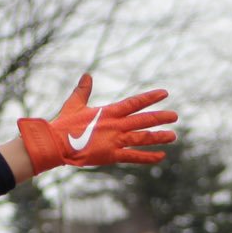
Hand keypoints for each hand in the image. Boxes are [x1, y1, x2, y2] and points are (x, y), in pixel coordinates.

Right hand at [17, 74, 177, 173]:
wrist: (56, 143)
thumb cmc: (63, 124)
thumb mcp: (74, 104)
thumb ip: (83, 90)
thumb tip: (87, 75)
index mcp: (108, 112)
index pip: (134, 103)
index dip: (150, 98)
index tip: (164, 93)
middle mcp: (115, 125)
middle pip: (144, 120)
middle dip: (161, 118)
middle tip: (175, 116)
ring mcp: (115, 141)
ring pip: (143, 138)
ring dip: (159, 137)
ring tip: (172, 136)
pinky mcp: (111, 155)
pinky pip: (134, 156)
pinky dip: (148, 157)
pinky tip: (160, 156)